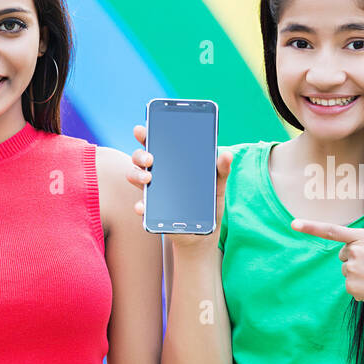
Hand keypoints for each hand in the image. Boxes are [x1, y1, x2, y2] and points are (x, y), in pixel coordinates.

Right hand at [128, 123, 230, 249]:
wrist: (204, 233)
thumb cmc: (209, 205)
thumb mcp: (218, 186)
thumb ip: (222, 170)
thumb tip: (227, 154)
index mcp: (173, 163)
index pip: (157, 143)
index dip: (146, 134)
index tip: (142, 129)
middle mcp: (158, 174)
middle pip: (140, 158)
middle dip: (140, 154)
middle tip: (150, 158)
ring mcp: (153, 192)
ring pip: (135, 177)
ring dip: (136, 176)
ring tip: (147, 179)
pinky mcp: (152, 211)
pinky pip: (141, 206)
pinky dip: (140, 205)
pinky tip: (143, 207)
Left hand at [291, 192, 363, 309]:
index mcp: (363, 237)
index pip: (332, 230)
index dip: (310, 227)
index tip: (293, 224)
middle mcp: (355, 252)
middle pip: (343, 253)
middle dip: (355, 258)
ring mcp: (352, 269)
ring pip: (346, 269)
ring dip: (358, 273)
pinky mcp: (351, 286)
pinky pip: (349, 284)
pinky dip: (359, 287)